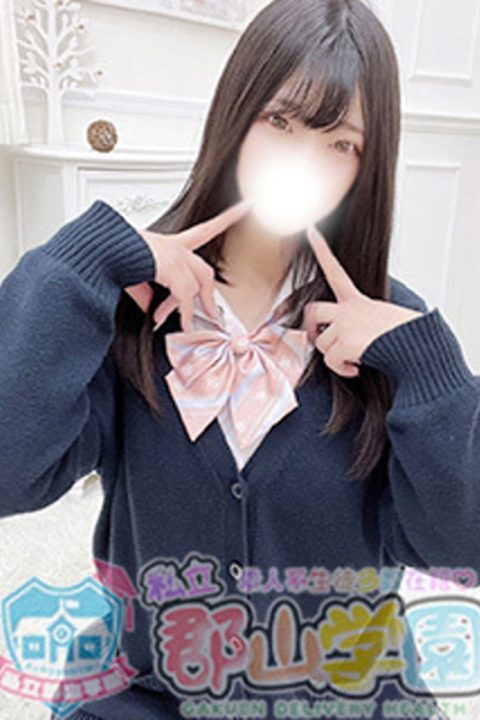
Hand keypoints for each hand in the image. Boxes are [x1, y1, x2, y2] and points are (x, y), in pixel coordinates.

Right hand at [125, 199, 251, 331]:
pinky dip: (183, 313)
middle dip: (209, 295)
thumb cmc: (112, 256)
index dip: (228, 218)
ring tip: (184, 325)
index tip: (247, 206)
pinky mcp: (171, 267)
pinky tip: (181, 324)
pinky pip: (184, 296)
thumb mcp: (134, 276)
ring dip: (186, 309)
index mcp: (168, 244)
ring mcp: (175, 256)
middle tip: (212, 313)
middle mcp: (175, 247)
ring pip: (194, 287)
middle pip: (204, 270)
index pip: (205, 230)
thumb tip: (149, 307)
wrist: (101, 251)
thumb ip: (146, 291)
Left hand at [302, 224, 423, 377]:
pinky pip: (331, 361)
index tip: (311, 230)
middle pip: (312, 310)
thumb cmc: (403, 335)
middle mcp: (348, 309)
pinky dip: (342, 369)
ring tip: (353, 359)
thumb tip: (344, 336)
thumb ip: (359, 318)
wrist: (417, 345)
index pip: (335, 270)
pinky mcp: (344, 342)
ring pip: (321, 343)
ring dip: (333, 356)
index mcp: (357, 299)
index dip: (321, 251)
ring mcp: (345, 324)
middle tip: (317, 338)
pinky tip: (356, 369)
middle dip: (309, 326)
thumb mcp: (381, 316)